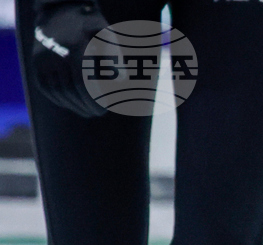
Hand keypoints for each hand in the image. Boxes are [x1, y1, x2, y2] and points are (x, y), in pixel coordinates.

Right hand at [32, 1, 108, 117]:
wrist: (60, 10)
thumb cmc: (90, 25)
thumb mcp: (106, 34)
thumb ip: (114, 56)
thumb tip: (121, 78)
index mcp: (74, 50)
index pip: (82, 84)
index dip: (92, 101)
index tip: (103, 110)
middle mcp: (55, 56)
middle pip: (70, 91)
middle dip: (84, 106)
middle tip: (96, 113)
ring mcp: (43, 59)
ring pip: (56, 91)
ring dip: (72, 105)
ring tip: (85, 111)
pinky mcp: (36, 62)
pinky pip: (44, 87)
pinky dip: (58, 98)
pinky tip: (70, 104)